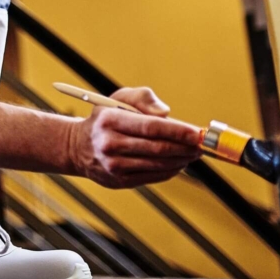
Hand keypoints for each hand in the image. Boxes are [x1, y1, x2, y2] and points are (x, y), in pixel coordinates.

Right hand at [67, 86, 201, 187]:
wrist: (78, 147)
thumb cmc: (105, 119)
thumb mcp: (117, 99)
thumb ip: (143, 98)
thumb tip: (165, 114)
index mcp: (109, 120)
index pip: (150, 127)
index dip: (177, 131)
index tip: (197, 133)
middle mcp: (109, 144)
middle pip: (158, 148)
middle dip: (185, 147)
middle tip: (201, 144)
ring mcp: (114, 165)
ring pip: (158, 164)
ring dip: (182, 159)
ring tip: (194, 152)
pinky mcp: (120, 180)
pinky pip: (154, 176)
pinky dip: (171, 170)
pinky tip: (179, 162)